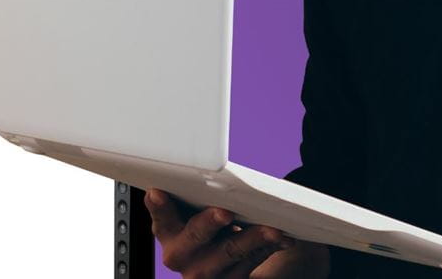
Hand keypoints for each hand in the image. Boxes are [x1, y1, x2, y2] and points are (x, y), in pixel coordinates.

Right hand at [144, 188, 330, 277]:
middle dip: (210, 223)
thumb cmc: (208, 229)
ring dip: (254, 238)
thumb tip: (206, 172)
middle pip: (196, 236)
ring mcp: (205, 273)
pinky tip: (284, 239)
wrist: (222, 265)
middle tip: (225, 212)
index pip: (161, 218)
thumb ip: (193, 197)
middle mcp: (181, 256)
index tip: (158, 192)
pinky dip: (270, 247)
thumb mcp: (194, 213)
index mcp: (169, 234)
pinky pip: (252, 262)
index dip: (159, 207)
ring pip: (231, 252)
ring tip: (273, 228)